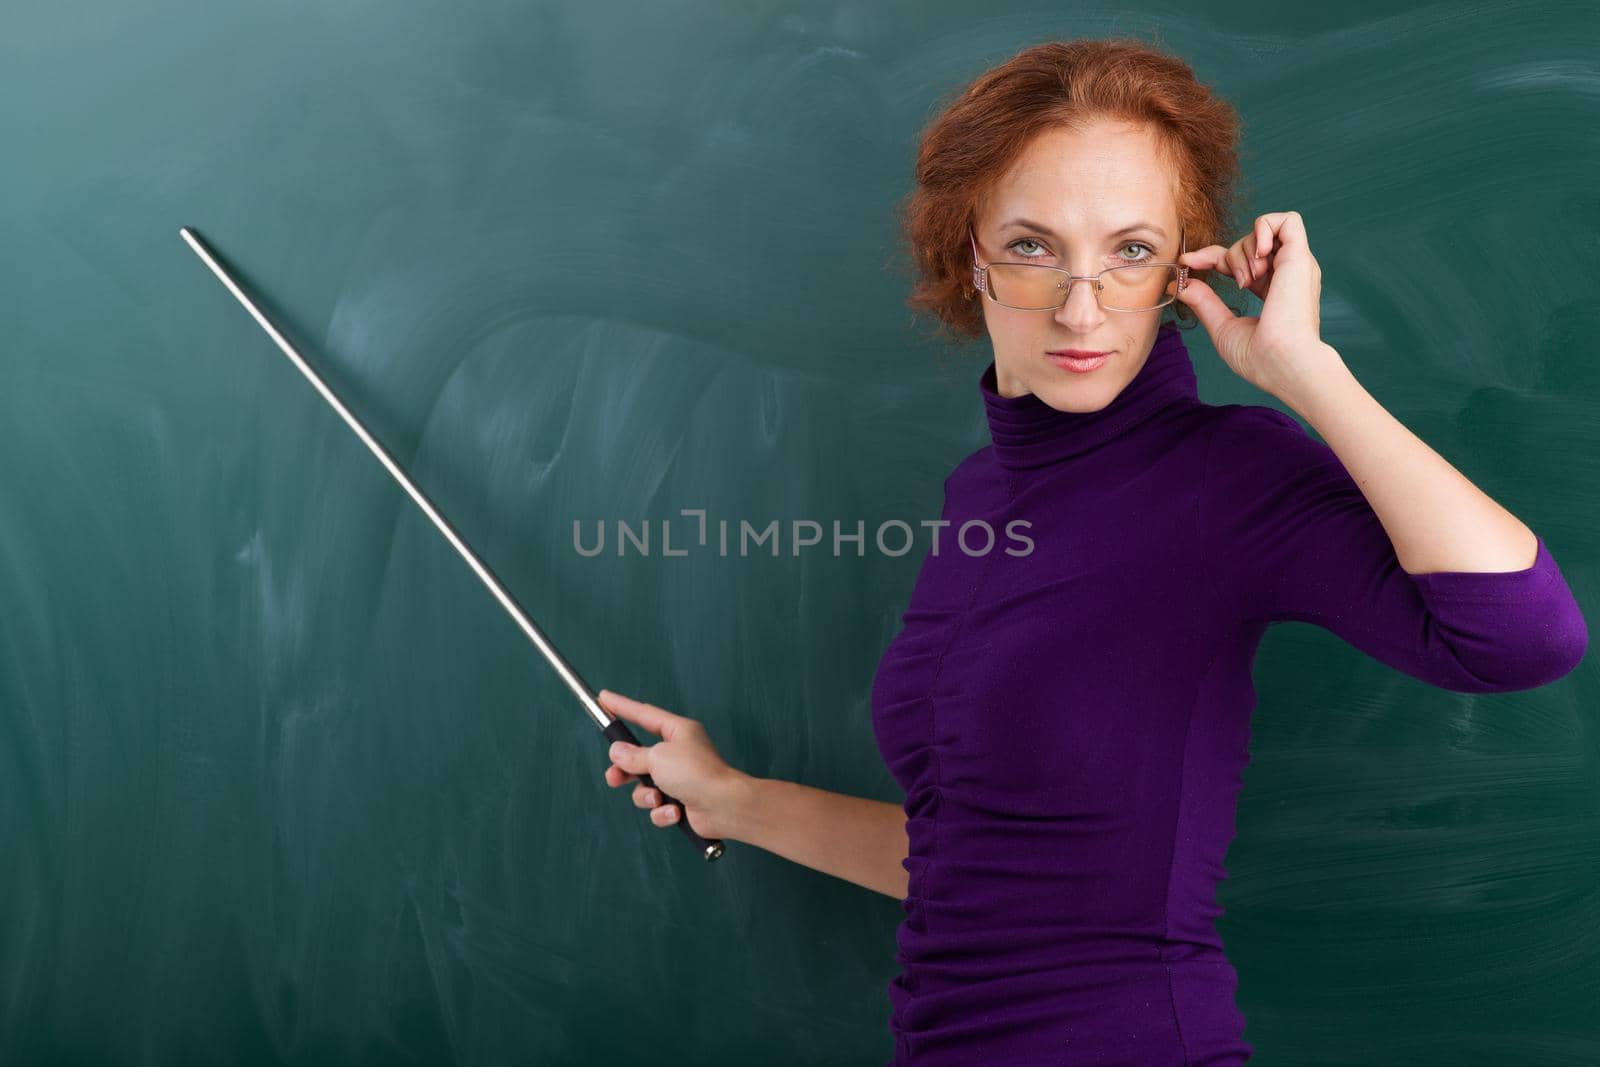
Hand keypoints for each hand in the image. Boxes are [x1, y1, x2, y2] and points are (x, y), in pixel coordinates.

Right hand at [598, 688, 749, 841]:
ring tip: (657, 797)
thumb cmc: (696, 773)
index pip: (644, 715)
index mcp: (677, 732)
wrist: (723, 807)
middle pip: (638, 757)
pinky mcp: (680, 802)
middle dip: (625, 771)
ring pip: (644, 787)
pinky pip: (658, 807)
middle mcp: (678, 753)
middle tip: (614, 777)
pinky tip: (675, 811)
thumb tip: (617, 753)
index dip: (622, 707)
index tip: (604, 698)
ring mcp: (679, 779)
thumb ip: (633, 755)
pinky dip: (662, 811)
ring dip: (646, 796)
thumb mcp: (658, 757)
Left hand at [1175, 210, 1341, 398]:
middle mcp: (1285, 274)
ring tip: (1249, 280)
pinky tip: (1258, 253)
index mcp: (1271, 290)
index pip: (1237, 260)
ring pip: (1261, 231)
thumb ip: (1204, 302)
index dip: (1209, 257)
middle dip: (1226, 257)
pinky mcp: (1301, 257)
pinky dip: (1265, 227)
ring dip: (1244, 250)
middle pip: (1245, 244)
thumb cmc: (1259, 357)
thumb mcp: (1222, 326)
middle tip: (1234, 283)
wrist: (1283, 363)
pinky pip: (1287, 220)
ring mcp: (1294, 265)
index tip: (1186, 263)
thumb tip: (1179, 284)